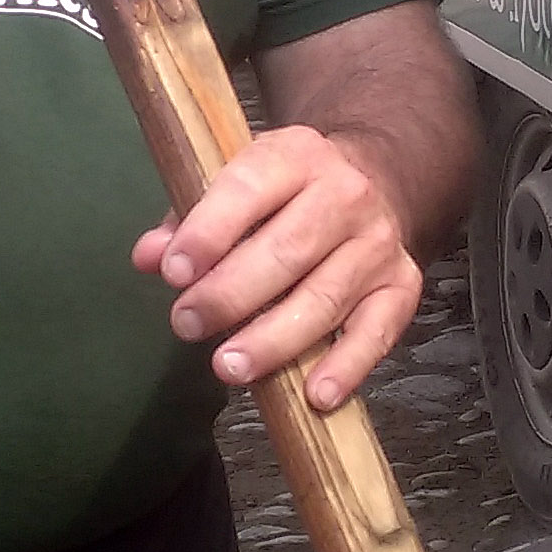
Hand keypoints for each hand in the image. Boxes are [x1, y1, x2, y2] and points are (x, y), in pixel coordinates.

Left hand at [134, 126, 422, 410]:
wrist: (376, 179)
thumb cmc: (287, 193)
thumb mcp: (238, 185)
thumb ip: (190, 221)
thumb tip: (149, 257)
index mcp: (295, 156)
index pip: (249, 189)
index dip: (209, 231)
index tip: (173, 272)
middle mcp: (345, 195)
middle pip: (288, 250)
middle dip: (231, 294)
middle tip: (187, 324)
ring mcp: (378, 244)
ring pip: (325, 298)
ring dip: (275, 339)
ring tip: (229, 367)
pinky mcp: (401, 286)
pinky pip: (378, 332)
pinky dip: (348, 366)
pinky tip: (314, 395)